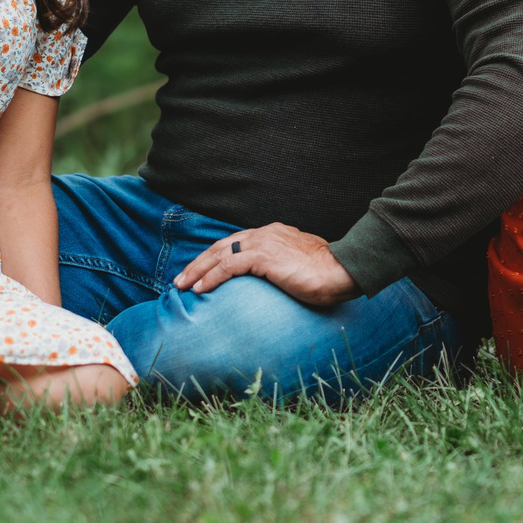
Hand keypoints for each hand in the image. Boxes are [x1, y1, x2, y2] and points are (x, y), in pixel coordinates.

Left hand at [173, 223, 360, 308]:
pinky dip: (210, 277)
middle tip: (181, 279)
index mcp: (272, 233)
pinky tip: (200, 289)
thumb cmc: (326, 274)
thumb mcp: (298, 265)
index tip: (200, 271)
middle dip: (198, 263)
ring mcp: (263, 243)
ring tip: (182, 286)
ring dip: (197, 271)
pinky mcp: (263, 256)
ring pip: (219, 255)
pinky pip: (227, 266)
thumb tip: (273, 280)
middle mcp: (264, 233)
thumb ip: (282, 266)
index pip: (234, 243)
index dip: (214, 257)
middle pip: (221, 246)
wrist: (341, 271)